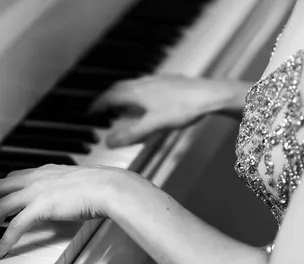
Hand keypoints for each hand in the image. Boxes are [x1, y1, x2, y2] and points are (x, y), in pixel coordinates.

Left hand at [0, 164, 129, 258]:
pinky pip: (15, 225)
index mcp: (44, 171)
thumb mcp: (77, 185)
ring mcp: (37, 191)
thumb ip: (64, 191)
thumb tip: (62, 201)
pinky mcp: (41, 207)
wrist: (109, 187)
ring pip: (0, 206)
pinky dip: (3, 240)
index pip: (11, 178)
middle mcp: (36, 178)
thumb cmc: (101, 187)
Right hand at [91, 75, 232, 147]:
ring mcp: (158, 81)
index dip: (99, 105)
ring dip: (124, 96)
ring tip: (122, 107)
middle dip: (109, 98)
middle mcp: (145, 83)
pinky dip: (139, 95)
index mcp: (137, 92)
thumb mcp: (154, 126)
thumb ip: (131, 134)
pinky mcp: (171, 82)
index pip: (111, 96)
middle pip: (121, 88)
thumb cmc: (184, 108)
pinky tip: (148, 104)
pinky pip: (147, 87)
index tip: (91, 111)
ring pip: (134, 86)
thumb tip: (108, 142)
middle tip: (103, 108)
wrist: (211, 95)